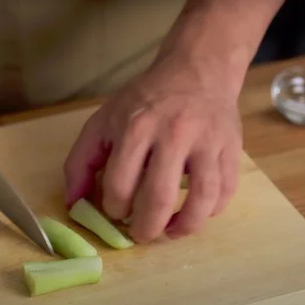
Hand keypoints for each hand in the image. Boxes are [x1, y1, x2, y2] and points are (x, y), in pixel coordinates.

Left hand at [64, 54, 243, 242]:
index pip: (119, 185)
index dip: (114, 208)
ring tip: (171, 232)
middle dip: (146, 228)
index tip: (116, 211)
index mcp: (136, 127)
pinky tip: (196, 212)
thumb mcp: (103, 121)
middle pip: (158, 197)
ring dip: (185, 227)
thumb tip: (73, 204)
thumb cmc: (145, 100)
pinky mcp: (231, 148)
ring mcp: (207, 141)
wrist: (197, 70)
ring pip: (202, 198)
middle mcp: (173, 134)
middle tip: (141, 234)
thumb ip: (81, 161)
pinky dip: (212, 211)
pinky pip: (226, 190)